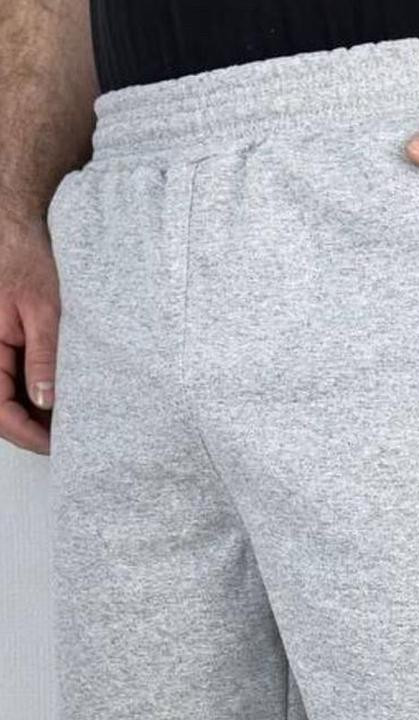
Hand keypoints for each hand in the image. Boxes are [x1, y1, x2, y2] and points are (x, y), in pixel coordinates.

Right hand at [0, 208, 59, 453]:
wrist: (17, 233)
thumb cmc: (26, 263)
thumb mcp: (42, 311)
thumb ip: (42, 357)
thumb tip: (47, 401)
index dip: (27, 433)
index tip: (56, 444)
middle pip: (1, 412)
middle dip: (32, 431)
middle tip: (69, 441)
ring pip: (7, 400)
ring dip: (34, 417)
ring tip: (70, 423)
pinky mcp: (3, 351)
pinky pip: (13, 384)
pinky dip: (35, 397)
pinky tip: (62, 401)